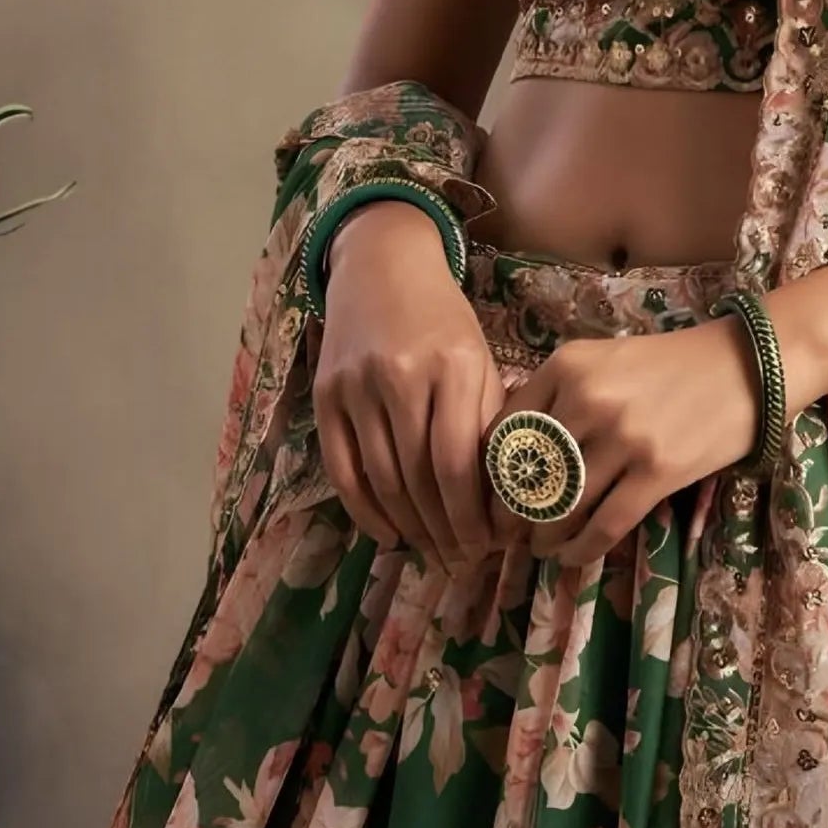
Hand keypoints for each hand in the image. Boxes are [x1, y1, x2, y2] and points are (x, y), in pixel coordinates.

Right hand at [311, 200, 505, 568]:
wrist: (383, 266)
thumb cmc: (444, 320)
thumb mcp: (481, 358)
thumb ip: (488, 422)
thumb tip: (501, 502)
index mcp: (454, 366)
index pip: (458, 462)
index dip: (470, 516)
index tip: (486, 547)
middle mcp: (402, 376)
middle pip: (418, 478)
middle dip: (443, 530)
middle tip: (462, 562)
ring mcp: (358, 386)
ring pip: (381, 480)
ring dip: (409, 527)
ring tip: (432, 553)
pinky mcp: (326, 395)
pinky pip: (342, 469)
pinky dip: (364, 511)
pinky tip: (389, 534)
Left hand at [485, 317, 770, 567]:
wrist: (744, 366)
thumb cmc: (670, 364)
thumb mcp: (603, 361)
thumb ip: (559, 395)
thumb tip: (512, 455)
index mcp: (567, 365)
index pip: (506, 430)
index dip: (492, 475)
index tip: (491, 498)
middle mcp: (588, 398)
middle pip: (530, 473)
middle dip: (514, 513)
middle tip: (510, 533)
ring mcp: (624, 437)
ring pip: (563, 505)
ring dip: (545, 536)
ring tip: (541, 546)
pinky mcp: (657, 473)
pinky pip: (604, 525)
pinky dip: (581, 549)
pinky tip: (572, 556)